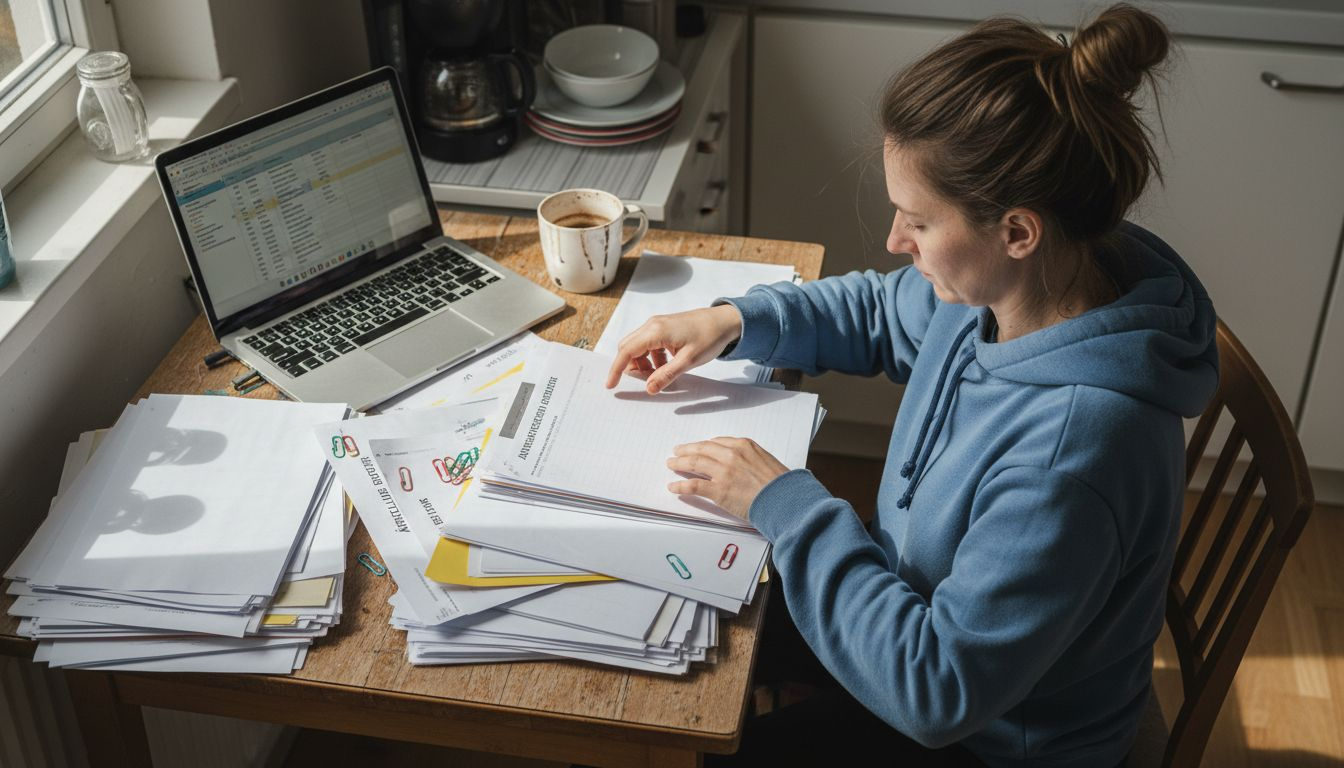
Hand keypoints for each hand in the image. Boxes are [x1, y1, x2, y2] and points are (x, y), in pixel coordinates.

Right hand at [605, 304, 741, 393]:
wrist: (725, 320)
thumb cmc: (710, 337)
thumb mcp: (689, 361)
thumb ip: (666, 375)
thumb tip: (649, 389)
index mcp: (655, 331)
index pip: (626, 351)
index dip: (616, 369)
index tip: (610, 385)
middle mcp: (652, 325)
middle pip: (628, 348)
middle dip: (630, 367)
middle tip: (645, 382)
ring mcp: (657, 324)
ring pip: (637, 346)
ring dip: (642, 363)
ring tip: (660, 375)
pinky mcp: (663, 327)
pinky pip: (648, 344)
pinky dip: (651, 357)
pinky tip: (666, 366)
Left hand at [666, 437, 789, 519]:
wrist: (784, 499)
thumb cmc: (780, 483)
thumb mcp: (765, 460)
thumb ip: (748, 457)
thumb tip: (735, 461)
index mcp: (743, 445)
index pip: (716, 442)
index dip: (703, 445)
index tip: (696, 447)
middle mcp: (731, 455)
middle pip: (702, 449)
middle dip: (686, 450)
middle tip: (677, 452)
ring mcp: (723, 472)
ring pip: (694, 464)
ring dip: (679, 463)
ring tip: (671, 464)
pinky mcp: (719, 490)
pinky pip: (693, 486)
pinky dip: (680, 486)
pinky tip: (673, 487)